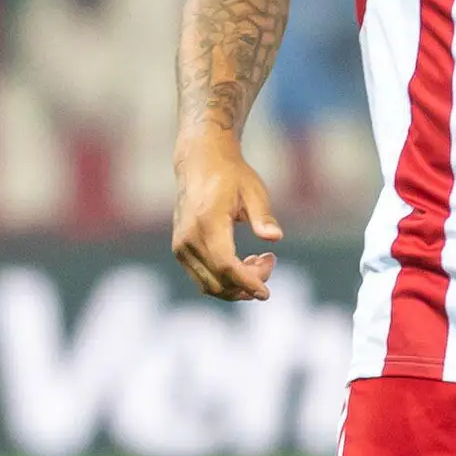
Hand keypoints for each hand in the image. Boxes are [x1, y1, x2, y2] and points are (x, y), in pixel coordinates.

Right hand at [171, 137, 280, 301]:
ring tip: (259, 263)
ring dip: (237, 286)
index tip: (266, 293)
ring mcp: (181, 247)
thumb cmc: (232, 176)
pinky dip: (224, 280)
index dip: (247, 282)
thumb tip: (275, 237)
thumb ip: (263, 216)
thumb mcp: (253, 191)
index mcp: (207, 223)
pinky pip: (202, 278)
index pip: (226, 266)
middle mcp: (188, 239)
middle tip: (270, 262)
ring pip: (208, 286)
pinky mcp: (180, 250)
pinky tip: (243, 263)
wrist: (200, 163)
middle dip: (248, 283)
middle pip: (219, 281)